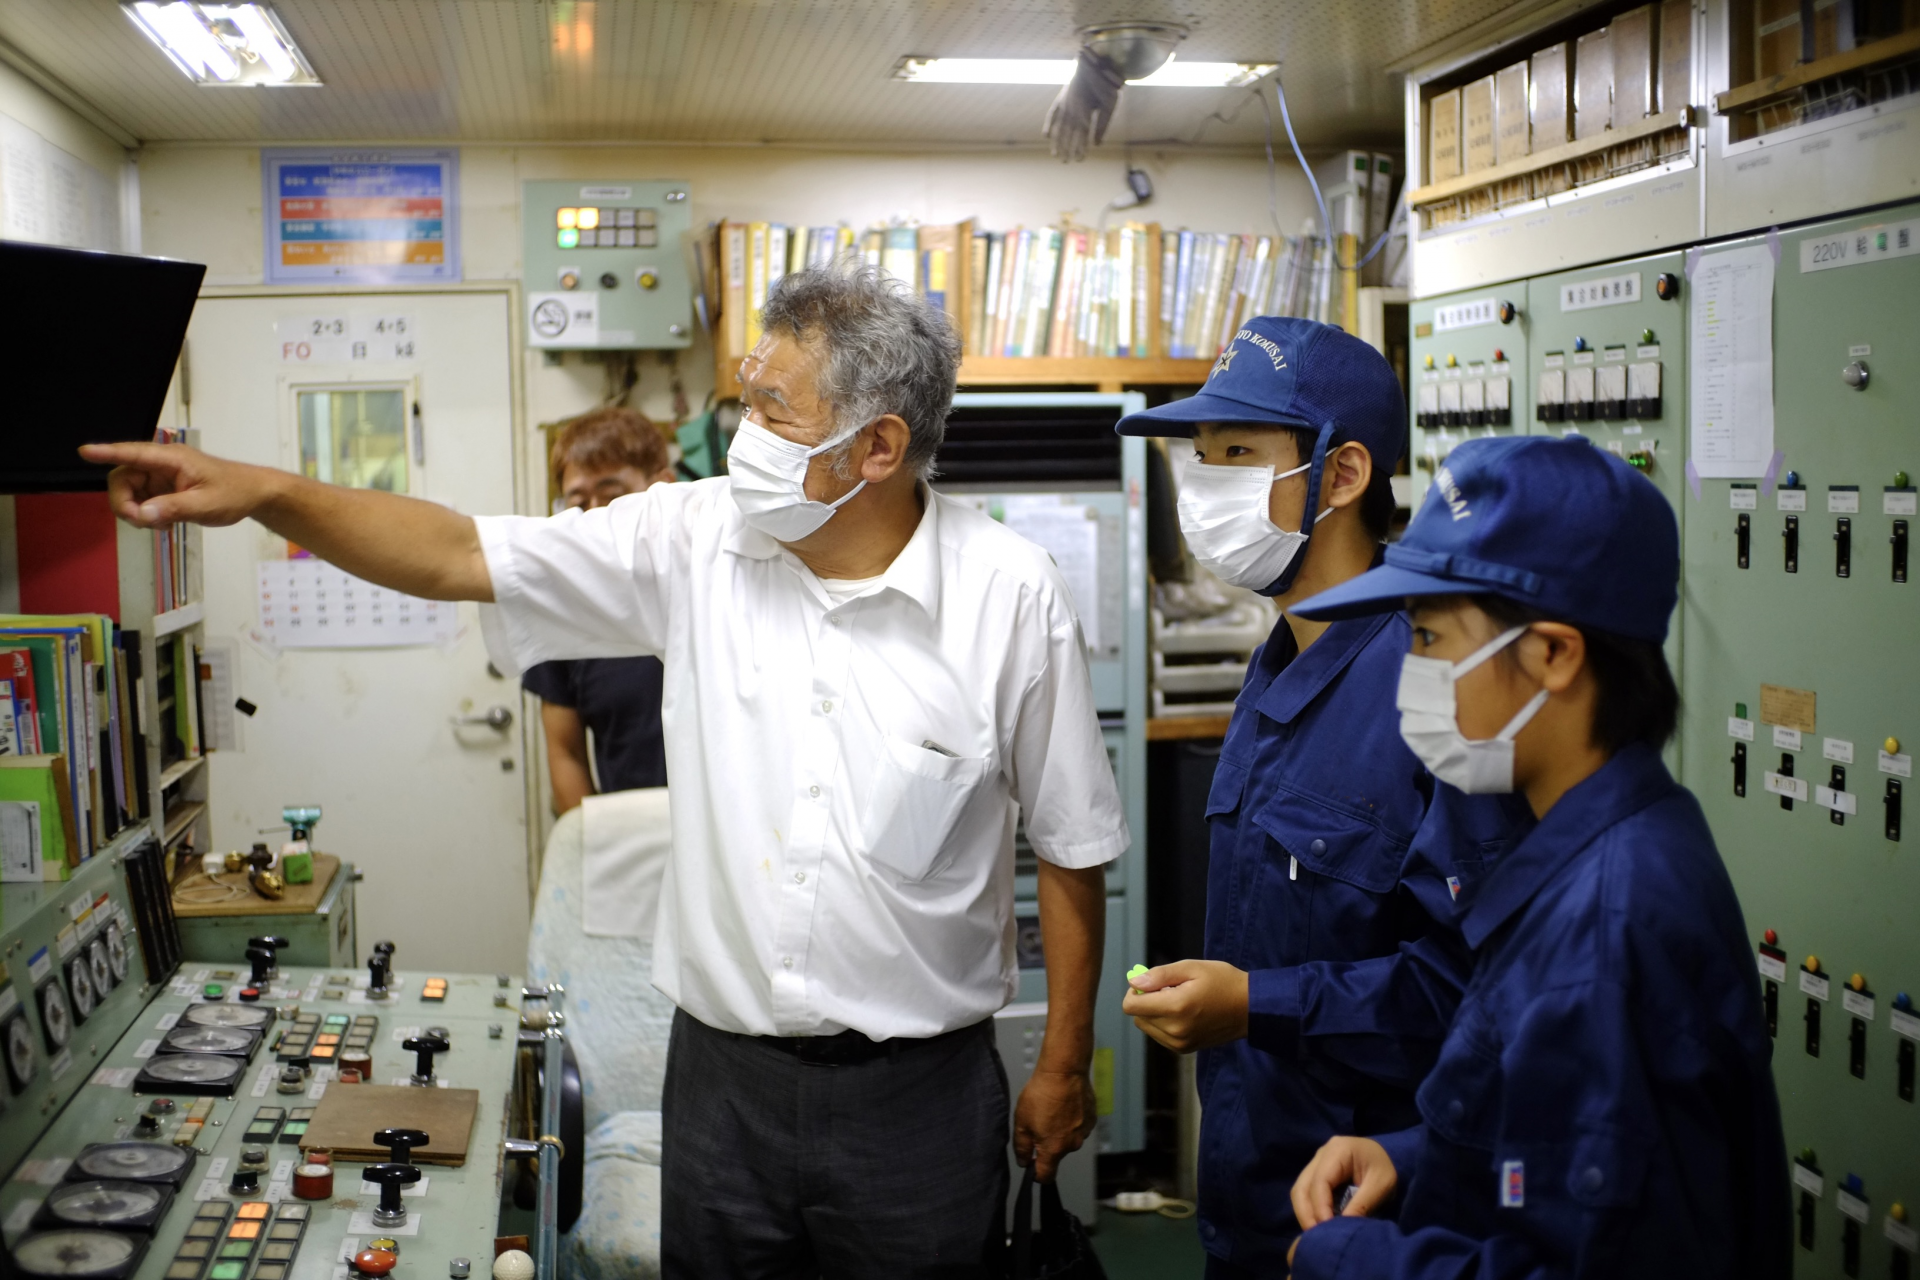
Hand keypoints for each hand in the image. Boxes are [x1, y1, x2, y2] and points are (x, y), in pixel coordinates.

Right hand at [79, 442, 273, 528]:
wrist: (255, 495)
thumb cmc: (235, 493)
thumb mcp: (205, 504)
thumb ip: (173, 508)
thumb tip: (142, 514)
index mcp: (172, 459)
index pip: (133, 453)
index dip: (107, 452)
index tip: (85, 452)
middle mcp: (162, 464)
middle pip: (123, 478)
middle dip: (125, 502)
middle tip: (143, 522)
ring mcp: (162, 477)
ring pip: (130, 493)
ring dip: (137, 512)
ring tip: (162, 524)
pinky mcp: (165, 490)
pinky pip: (143, 502)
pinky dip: (148, 515)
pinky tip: (166, 523)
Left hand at [1013, 1067, 1095, 1181]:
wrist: (1064, 1072)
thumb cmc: (1042, 1094)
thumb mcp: (1021, 1121)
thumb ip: (1022, 1146)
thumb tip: (1024, 1162)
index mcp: (1054, 1150)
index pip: (1047, 1176)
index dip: (1037, 1174)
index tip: (1032, 1163)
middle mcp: (1072, 1145)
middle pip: (1057, 1154)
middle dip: (1048, 1144)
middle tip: (1039, 1122)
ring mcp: (1084, 1132)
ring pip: (1069, 1139)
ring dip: (1061, 1131)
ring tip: (1053, 1110)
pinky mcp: (1091, 1119)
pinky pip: (1079, 1126)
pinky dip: (1072, 1120)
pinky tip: (1064, 1105)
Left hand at [1121, 960, 1248, 1052]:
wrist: (1250, 1008)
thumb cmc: (1222, 981)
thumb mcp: (1191, 968)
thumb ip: (1159, 975)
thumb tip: (1133, 982)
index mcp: (1175, 1008)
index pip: (1131, 1006)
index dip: (1135, 991)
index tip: (1151, 982)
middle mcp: (1175, 1030)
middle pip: (1137, 1017)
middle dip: (1146, 1001)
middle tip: (1170, 989)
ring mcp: (1180, 1043)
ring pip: (1147, 1027)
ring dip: (1155, 1013)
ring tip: (1180, 1001)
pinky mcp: (1184, 1050)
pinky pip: (1160, 1036)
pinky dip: (1164, 1023)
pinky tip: (1184, 1013)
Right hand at [1291, 1136, 1396, 1231]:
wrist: (1390, 1155)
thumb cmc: (1384, 1168)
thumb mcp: (1382, 1185)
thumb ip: (1362, 1204)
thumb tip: (1342, 1227)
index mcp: (1337, 1150)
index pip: (1320, 1181)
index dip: (1320, 1208)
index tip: (1328, 1230)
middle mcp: (1320, 1155)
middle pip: (1301, 1187)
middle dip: (1306, 1214)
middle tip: (1316, 1238)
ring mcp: (1315, 1164)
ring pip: (1299, 1191)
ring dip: (1305, 1215)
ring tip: (1317, 1235)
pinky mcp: (1316, 1174)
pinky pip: (1306, 1194)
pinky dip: (1310, 1211)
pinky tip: (1319, 1225)